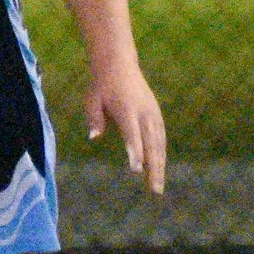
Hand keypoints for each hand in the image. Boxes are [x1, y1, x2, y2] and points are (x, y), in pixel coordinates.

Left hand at [85, 61, 166, 193]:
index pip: (132, 134)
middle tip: (154, 190)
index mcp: (127, 109)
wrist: (119, 64)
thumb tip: (94, 137)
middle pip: (151, 144)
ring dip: (159, 164)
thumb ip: (94, 118)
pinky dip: (161, 153)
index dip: (135, 152)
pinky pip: (160, 137)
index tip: (137, 169)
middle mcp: (143, 113)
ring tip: (157, 185)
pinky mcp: (155, 114)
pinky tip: (159, 168)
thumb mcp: (92, 99)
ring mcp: (152, 113)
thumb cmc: (102, 84)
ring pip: (159, 143)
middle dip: (153, 168)